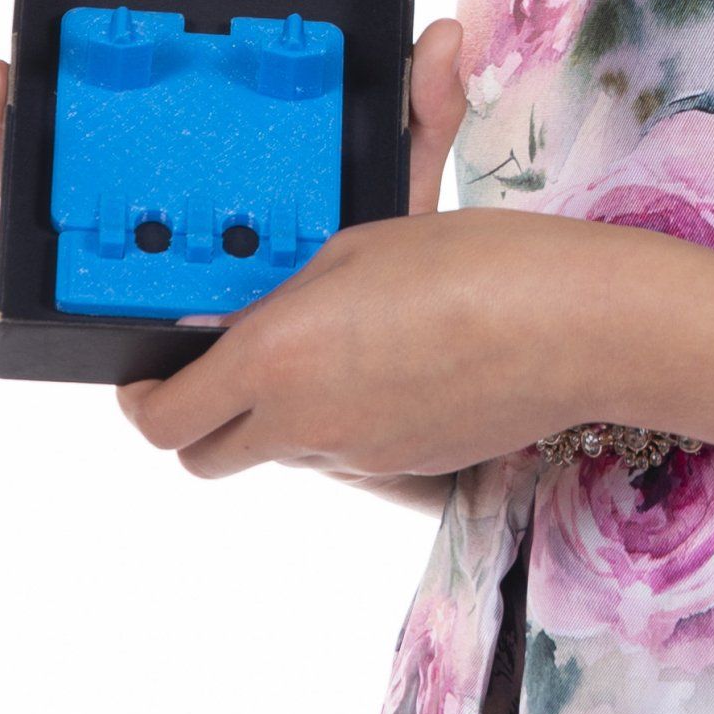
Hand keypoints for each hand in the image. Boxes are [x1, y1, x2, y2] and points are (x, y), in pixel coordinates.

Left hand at [112, 200, 586, 486]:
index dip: (140, 400)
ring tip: (324, 349)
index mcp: (276, 358)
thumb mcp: (359, 243)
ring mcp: (356, 457)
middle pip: (205, 456)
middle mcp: (304, 424)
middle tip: (214, 369)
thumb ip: (287, 286)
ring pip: (280, 452)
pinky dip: (341, 419)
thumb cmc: (474, 263)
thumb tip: (247, 318)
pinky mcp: (405, 469)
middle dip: (196, 417)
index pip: (164, 419)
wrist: (573, 325)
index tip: (144, 374)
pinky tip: (389, 364)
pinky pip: (345, 453)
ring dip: (275, 415)